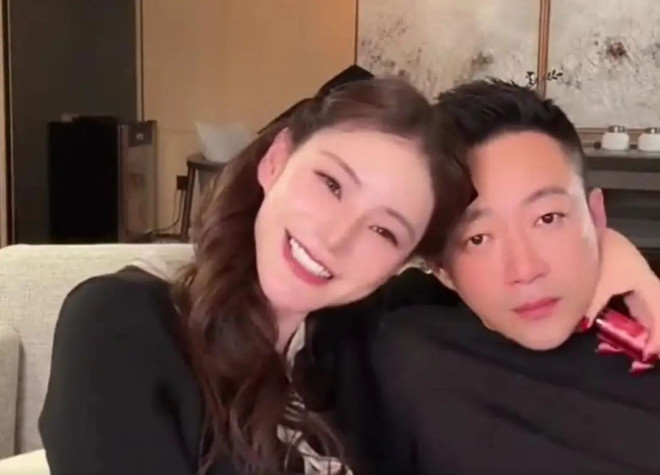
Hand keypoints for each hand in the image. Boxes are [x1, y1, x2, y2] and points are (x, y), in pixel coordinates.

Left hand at [585, 229, 659, 355]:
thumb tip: (584, 328)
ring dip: (644, 323)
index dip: (658, 334)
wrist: (585, 226)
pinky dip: (632, 313)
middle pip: (657, 308)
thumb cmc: (596, 253)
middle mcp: (643, 277)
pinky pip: (634, 298)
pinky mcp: (623, 272)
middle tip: (647, 352)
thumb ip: (590, 308)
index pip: (659, 311)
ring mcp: (634, 274)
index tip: (649, 353)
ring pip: (646, 303)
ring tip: (638, 344)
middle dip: (655, 330)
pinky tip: (622, 324)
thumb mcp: (594, 283)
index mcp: (643, 280)